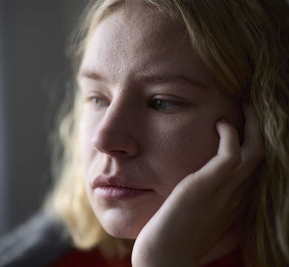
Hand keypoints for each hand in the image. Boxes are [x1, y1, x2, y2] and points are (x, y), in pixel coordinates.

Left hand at [131, 104, 263, 266]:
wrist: (163, 257)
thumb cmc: (172, 237)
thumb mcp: (193, 214)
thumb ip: (200, 199)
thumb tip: (191, 188)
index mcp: (231, 201)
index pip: (252, 168)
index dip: (253, 144)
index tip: (243, 126)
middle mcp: (234, 195)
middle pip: (260, 155)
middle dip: (259, 129)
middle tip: (250, 108)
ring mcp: (222, 190)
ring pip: (254, 151)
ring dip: (252, 125)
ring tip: (244, 106)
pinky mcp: (205, 185)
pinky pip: (230, 154)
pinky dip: (231, 135)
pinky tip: (220, 124)